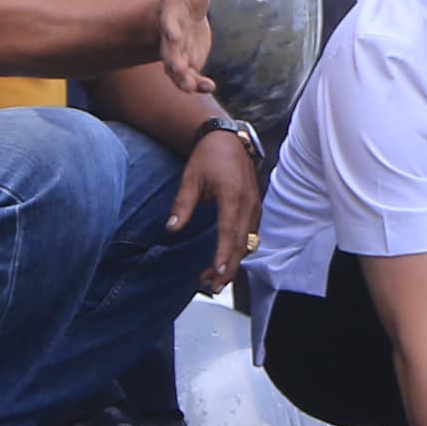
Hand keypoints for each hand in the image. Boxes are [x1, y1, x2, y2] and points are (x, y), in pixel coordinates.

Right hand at [153, 0, 214, 95]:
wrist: (185, 14)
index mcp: (171, 17)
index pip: (168, 23)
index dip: (170, 28)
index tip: (171, 34)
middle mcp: (172, 39)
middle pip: (169, 52)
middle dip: (173, 61)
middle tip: (177, 70)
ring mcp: (179, 54)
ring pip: (177, 71)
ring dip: (184, 80)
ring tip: (193, 87)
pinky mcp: (190, 64)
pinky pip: (192, 78)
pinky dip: (199, 84)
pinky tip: (209, 88)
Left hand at [165, 124, 259, 291]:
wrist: (229, 139)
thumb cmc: (209, 157)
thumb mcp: (190, 179)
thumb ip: (182, 206)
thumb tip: (171, 228)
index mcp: (233, 197)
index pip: (229, 232)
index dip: (224, 254)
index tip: (217, 272)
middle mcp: (248, 204)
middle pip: (241, 244)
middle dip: (227, 268)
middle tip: (211, 286)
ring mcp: (255, 207)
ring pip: (248, 243)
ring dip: (233, 262)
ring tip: (214, 279)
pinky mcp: (255, 209)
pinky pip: (250, 235)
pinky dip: (239, 250)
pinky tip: (225, 260)